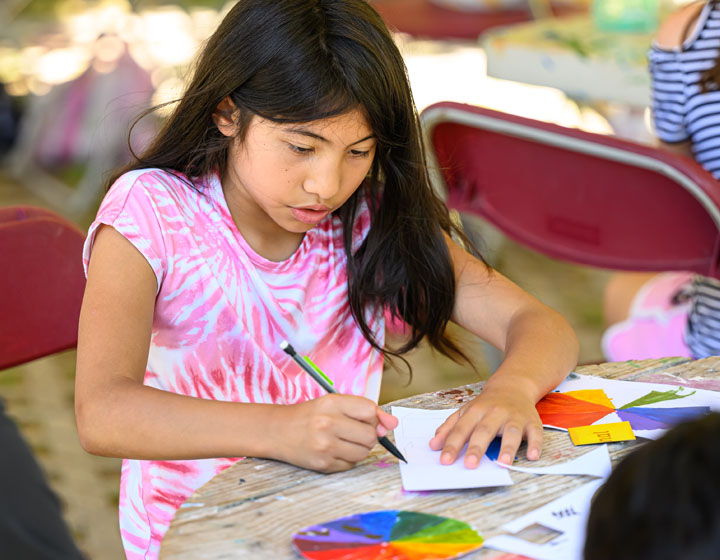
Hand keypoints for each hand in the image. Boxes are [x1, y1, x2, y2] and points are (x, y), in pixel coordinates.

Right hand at [273, 394, 397, 472]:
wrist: (277, 431)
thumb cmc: (309, 416)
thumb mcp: (334, 404)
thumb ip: (365, 410)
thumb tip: (393, 425)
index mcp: (332, 403)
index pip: (370, 411)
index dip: (372, 417)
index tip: (363, 419)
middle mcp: (327, 423)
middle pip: (370, 435)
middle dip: (367, 435)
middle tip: (351, 431)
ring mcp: (325, 446)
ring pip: (364, 452)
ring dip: (359, 448)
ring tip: (343, 441)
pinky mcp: (323, 464)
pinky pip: (351, 464)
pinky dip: (348, 459)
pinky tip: (334, 451)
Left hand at [428, 383, 542, 468]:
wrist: (513, 386)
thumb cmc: (486, 404)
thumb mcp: (466, 411)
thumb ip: (450, 428)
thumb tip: (433, 445)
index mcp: (476, 411)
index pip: (462, 429)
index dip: (452, 445)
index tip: (444, 461)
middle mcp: (495, 413)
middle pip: (484, 431)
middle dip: (477, 448)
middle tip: (469, 465)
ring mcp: (515, 417)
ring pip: (511, 432)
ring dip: (507, 447)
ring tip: (502, 463)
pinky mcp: (532, 422)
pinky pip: (536, 433)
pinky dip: (535, 445)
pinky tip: (532, 457)